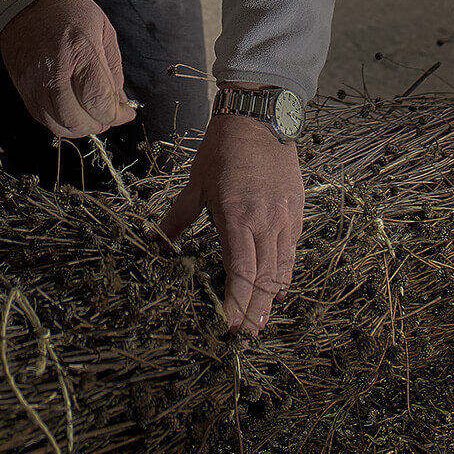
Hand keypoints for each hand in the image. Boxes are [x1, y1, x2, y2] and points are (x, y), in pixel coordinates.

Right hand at [0, 0, 136, 137]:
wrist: (26, 0)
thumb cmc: (68, 11)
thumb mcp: (103, 30)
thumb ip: (113, 69)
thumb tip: (120, 102)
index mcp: (80, 53)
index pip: (99, 102)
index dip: (117, 115)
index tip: (126, 113)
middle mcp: (55, 72)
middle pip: (77, 121)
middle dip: (98, 124)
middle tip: (107, 114)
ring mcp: (34, 83)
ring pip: (58, 125)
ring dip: (78, 127)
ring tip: (88, 114)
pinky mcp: (22, 88)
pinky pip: (41, 118)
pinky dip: (59, 121)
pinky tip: (69, 109)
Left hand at [159, 112, 303, 335]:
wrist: (259, 118)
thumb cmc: (223, 149)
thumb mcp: (196, 183)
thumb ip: (179, 216)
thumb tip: (157, 238)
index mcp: (237, 216)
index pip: (240, 272)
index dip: (236, 303)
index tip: (230, 325)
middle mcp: (265, 222)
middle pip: (264, 280)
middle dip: (255, 311)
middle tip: (247, 335)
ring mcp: (284, 218)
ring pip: (283, 269)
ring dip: (272, 297)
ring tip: (262, 319)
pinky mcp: (296, 211)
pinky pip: (292, 250)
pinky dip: (285, 272)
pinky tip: (277, 284)